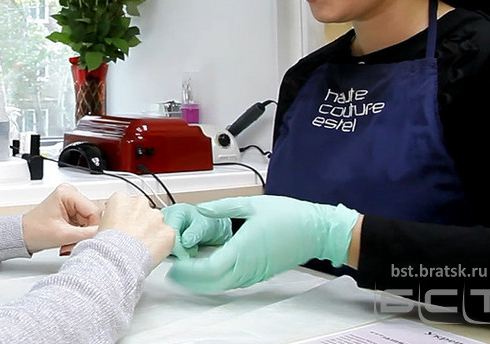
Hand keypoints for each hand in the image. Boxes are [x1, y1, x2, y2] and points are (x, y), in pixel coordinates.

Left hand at [22, 184, 100, 253]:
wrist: (23, 236)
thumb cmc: (34, 231)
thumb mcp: (63, 235)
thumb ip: (86, 235)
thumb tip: (103, 234)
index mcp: (67, 193)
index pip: (93, 211)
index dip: (93, 227)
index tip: (89, 239)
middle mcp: (71, 194)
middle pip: (92, 217)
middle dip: (85, 233)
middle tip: (74, 244)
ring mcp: (71, 203)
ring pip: (89, 223)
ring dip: (82, 236)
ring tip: (68, 243)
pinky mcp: (71, 212)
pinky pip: (84, 225)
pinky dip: (79, 236)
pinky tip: (69, 240)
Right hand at [98, 191, 174, 264]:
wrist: (118, 259)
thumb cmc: (107, 246)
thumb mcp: (100, 226)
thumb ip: (112, 219)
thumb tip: (116, 226)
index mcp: (121, 199)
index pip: (125, 202)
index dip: (125, 216)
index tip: (124, 225)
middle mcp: (140, 203)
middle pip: (143, 210)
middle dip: (141, 222)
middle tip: (134, 237)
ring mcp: (156, 217)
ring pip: (157, 222)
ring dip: (152, 232)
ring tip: (142, 248)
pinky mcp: (168, 231)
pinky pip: (167, 236)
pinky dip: (162, 244)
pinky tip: (151, 253)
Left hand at [167, 195, 359, 291]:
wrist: (315, 231)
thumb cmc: (289, 217)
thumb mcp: (251, 204)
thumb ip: (223, 207)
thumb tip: (202, 208)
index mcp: (242, 251)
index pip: (207, 269)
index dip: (188, 270)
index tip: (175, 263)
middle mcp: (246, 267)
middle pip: (211, 283)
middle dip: (189, 279)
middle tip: (174, 270)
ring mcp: (253, 274)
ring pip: (221, 285)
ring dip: (201, 280)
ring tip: (186, 270)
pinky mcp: (258, 274)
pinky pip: (232, 282)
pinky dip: (215, 279)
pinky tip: (208, 268)